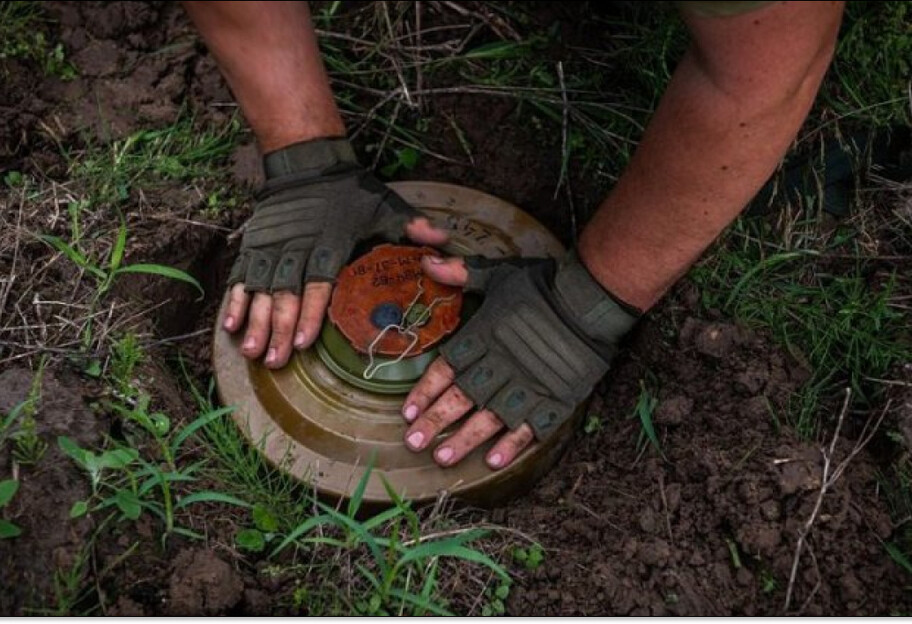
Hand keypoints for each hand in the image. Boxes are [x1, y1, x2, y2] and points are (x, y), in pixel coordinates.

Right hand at [222, 138, 447, 367]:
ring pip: (260, 289)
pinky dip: (236, 300)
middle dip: (277, 328)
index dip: (309, 312)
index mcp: (328, 241)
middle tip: (273, 360)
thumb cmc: (348, 190)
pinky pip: (242, 276)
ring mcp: (271, 247)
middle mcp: (295, 246)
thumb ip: (411, 227)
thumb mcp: (384, 204)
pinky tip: (230, 325)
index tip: (304, 341)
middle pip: (284, 293)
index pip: (317, 282)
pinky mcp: (255, 245)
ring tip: (251, 351)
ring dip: (255, 321)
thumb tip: (444, 243)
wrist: (307, 160)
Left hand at [401, 251, 639, 468]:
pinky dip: (513, 444)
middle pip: (461, 398)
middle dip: (435, 422)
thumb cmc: (543, 286)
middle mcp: (501, 365)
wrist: (590, 301)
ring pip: (491, 418)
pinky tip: (494, 461)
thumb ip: (462, 273)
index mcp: (484, 337)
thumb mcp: (499, 273)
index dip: (425, 391)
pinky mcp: (554, 398)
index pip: (446, 368)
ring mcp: (528, 385)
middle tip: (414, 442)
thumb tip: (427, 261)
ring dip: (465, 439)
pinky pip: (531, 427)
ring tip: (443, 458)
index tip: (407, 411)